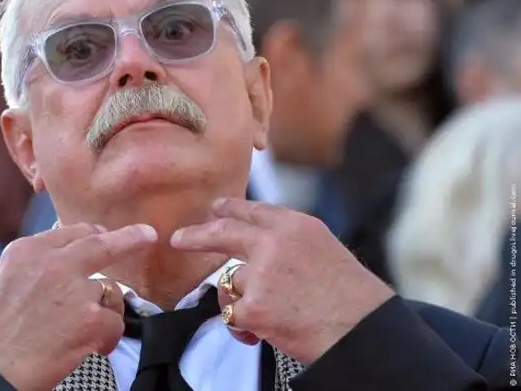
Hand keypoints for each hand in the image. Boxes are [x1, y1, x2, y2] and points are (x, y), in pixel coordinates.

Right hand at [0, 223, 157, 390]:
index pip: (69, 234)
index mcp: (26, 252)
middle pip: (101, 244)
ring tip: (93, 328)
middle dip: (129, 238)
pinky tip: (97, 347)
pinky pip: (115, 323)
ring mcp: (75, 291)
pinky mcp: (89, 320)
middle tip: (148, 235)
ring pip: (109, 291)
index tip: (101, 236)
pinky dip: (109, 337)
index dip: (89, 236)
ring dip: (106, 308)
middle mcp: (54, 264)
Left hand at [170, 199, 394, 363]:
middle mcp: (274, 242)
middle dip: (197, 236)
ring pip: (230, 282)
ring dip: (241, 300)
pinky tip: (262, 333)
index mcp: (295, 225)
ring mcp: (261, 273)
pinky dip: (242, 327)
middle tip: (178, 239)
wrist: (363, 329)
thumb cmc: (351, 295)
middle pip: (223, 232)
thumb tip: (256, 241)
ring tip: (270, 314)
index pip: (253, 211)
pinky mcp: (254, 306)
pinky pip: (233, 314)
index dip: (229, 209)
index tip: (214, 209)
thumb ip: (289, 240)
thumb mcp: (323, 248)